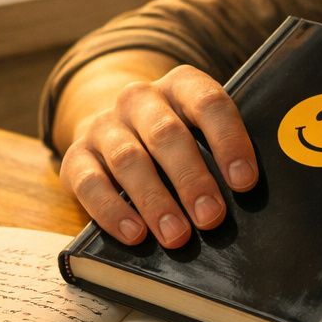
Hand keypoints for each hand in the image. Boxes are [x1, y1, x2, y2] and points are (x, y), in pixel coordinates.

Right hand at [59, 65, 256, 247]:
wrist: (115, 133)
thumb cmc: (177, 144)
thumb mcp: (200, 136)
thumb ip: (219, 156)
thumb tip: (245, 200)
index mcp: (180, 86)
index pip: (207, 102)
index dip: (228, 140)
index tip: (244, 181)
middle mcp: (139, 99)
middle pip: (166, 133)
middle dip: (191, 178)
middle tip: (211, 217)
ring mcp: (104, 124)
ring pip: (128, 159)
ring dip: (155, 201)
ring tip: (176, 235)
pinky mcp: (76, 155)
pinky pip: (90, 182)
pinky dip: (112, 211)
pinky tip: (135, 234)